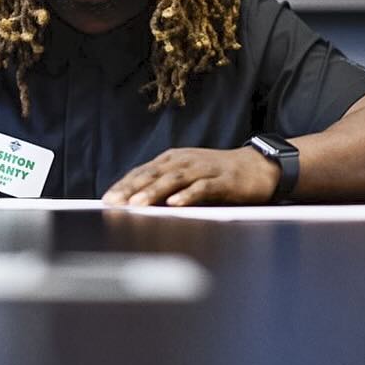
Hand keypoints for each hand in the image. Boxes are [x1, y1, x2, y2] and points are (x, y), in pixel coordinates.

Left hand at [101, 146, 279, 207]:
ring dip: (154, 192)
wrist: (258, 167)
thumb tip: (136, 204)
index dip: (124, 184)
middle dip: (132, 188)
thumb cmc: (218, 175)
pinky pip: (203, 187)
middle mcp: (186, 160)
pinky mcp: (224, 180)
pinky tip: (175, 204)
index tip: (106, 199)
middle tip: (114, 202)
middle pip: (154, 173)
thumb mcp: (188, 177)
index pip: (143, 171)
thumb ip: (165, 187)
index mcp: (174, 159)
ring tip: (137, 204)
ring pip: (175, 179)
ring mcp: (205, 169)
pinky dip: (188, 195)